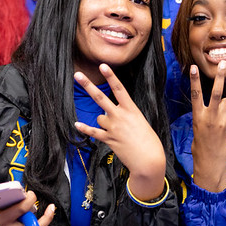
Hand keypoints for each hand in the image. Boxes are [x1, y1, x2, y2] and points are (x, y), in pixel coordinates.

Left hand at [74, 64, 165, 200]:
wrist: (149, 160)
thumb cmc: (148, 140)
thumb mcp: (140, 122)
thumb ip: (124, 115)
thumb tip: (107, 115)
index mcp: (132, 109)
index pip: (119, 89)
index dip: (110, 76)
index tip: (103, 65)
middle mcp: (121, 116)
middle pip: (101, 98)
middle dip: (88, 85)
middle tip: (78, 74)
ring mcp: (113, 128)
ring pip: (100, 118)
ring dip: (104, 121)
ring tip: (118, 131)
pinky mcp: (109, 139)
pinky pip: (93, 132)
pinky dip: (85, 128)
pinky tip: (76, 124)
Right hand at [190, 62, 225, 192]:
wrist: (209, 163)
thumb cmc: (200, 147)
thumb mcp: (196, 130)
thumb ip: (202, 116)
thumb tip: (210, 106)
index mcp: (197, 117)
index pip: (195, 94)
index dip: (194, 80)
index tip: (194, 67)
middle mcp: (209, 117)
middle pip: (214, 92)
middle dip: (218, 77)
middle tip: (222, 63)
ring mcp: (221, 120)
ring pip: (225, 100)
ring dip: (224, 102)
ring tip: (219, 116)